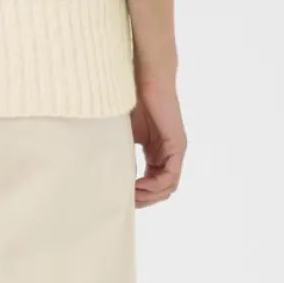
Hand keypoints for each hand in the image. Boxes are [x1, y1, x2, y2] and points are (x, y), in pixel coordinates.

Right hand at [131, 72, 186, 207]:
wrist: (144, 79)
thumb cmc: (130, 101)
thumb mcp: (122, 135)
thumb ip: (120, 154)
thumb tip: (106, 177)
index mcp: (156, 152)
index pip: (153, 184)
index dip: (139, 195)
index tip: (122, 197)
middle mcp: (168, 154)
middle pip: (162, 190)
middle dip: (144, 199)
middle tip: (127, 203)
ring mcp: (174, 151)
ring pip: (168, 187)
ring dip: (149, 195)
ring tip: (132, 196)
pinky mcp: (177, 146)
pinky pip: (170, 176)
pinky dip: (155, 185)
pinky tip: (139, 186)